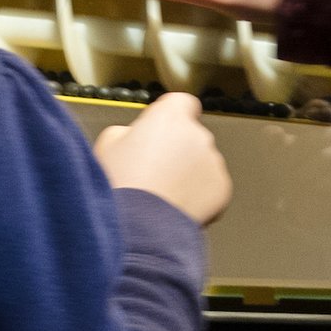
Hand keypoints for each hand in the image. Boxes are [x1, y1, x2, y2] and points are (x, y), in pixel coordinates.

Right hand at [94, 91, 232, 224]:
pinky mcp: (222, 188)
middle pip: (191, 136)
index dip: (170, 117)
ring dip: (189, 174)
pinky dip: (200, 195)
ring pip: (202, 163)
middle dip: (178, 150)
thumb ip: (127, 132)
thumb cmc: (122, 186)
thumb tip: (133, 137)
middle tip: (154, 172)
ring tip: (163, 194)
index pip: (181, 103)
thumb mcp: (107, 145)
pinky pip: (212, 187)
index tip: (160, 130)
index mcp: (170, 116)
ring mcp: (213, 161)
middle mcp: (197, 134)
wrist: (138, 227)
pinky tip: (176, 205)